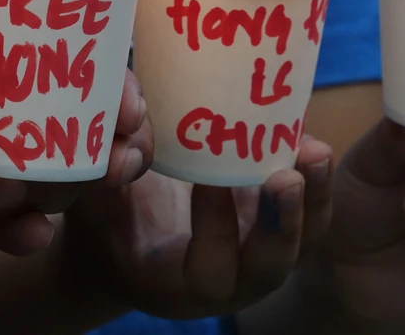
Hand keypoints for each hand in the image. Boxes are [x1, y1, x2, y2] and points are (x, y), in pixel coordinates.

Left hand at [0, 0, 151, 254]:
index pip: (70, 69)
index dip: (112, 90)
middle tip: (116, 163)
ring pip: (40, 183)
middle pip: (72, 133)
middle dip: (105, 151)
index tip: (128, 110)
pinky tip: (31, 235)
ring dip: (53, 190)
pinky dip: (14, 233)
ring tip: (32, 192)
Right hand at [63, 139, 333, 318]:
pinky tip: (304, 136)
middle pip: (267, 267)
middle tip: (286, 176)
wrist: (123, 238)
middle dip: (281, 222)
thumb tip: (131, 119)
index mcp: (175, 284)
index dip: (215, 228)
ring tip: (313, 150)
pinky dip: (311, 179)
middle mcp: (225, 283)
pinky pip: (306, 213)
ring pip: (300, 242)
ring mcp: (255, 257)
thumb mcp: (92, 197)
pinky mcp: (271, 228)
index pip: (209, 269)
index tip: (209, 181)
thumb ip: (106, 166)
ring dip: (311, 198)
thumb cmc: (102, 216)